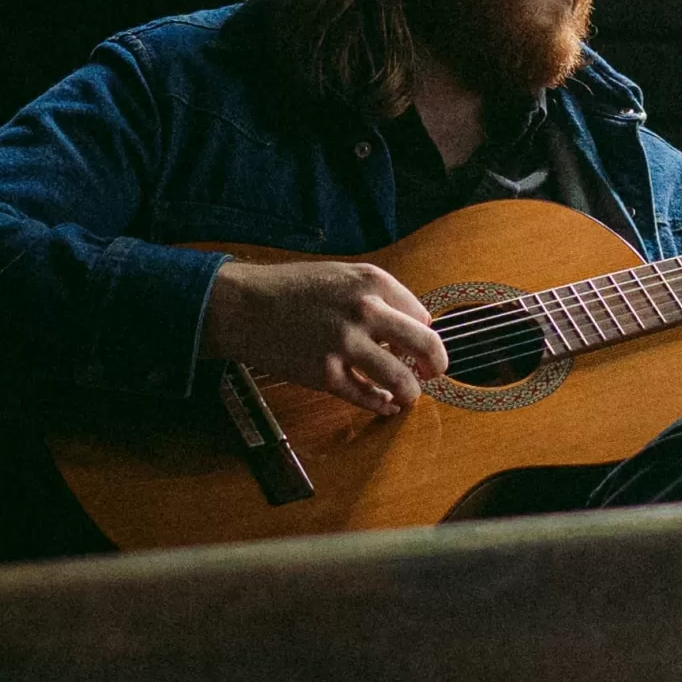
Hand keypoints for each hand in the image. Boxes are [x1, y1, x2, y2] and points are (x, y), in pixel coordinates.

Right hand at [200, 255, 449, 418]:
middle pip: (427, 346)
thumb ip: (378, 297)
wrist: (245, 307)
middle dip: (436, 365)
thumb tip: (414, 326)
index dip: (422, 333)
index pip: (422, 316)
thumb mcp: (342, 276)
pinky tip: (384, 405)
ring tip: (407, 394)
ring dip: (410, 392)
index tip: (417, 344)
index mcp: (372, 282)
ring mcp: (346, 345)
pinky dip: (381, 405)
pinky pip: (367, 398)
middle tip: (433, 373)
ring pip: (402, 381)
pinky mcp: (326, 375)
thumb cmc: (293, 289)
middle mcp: (365, 311)